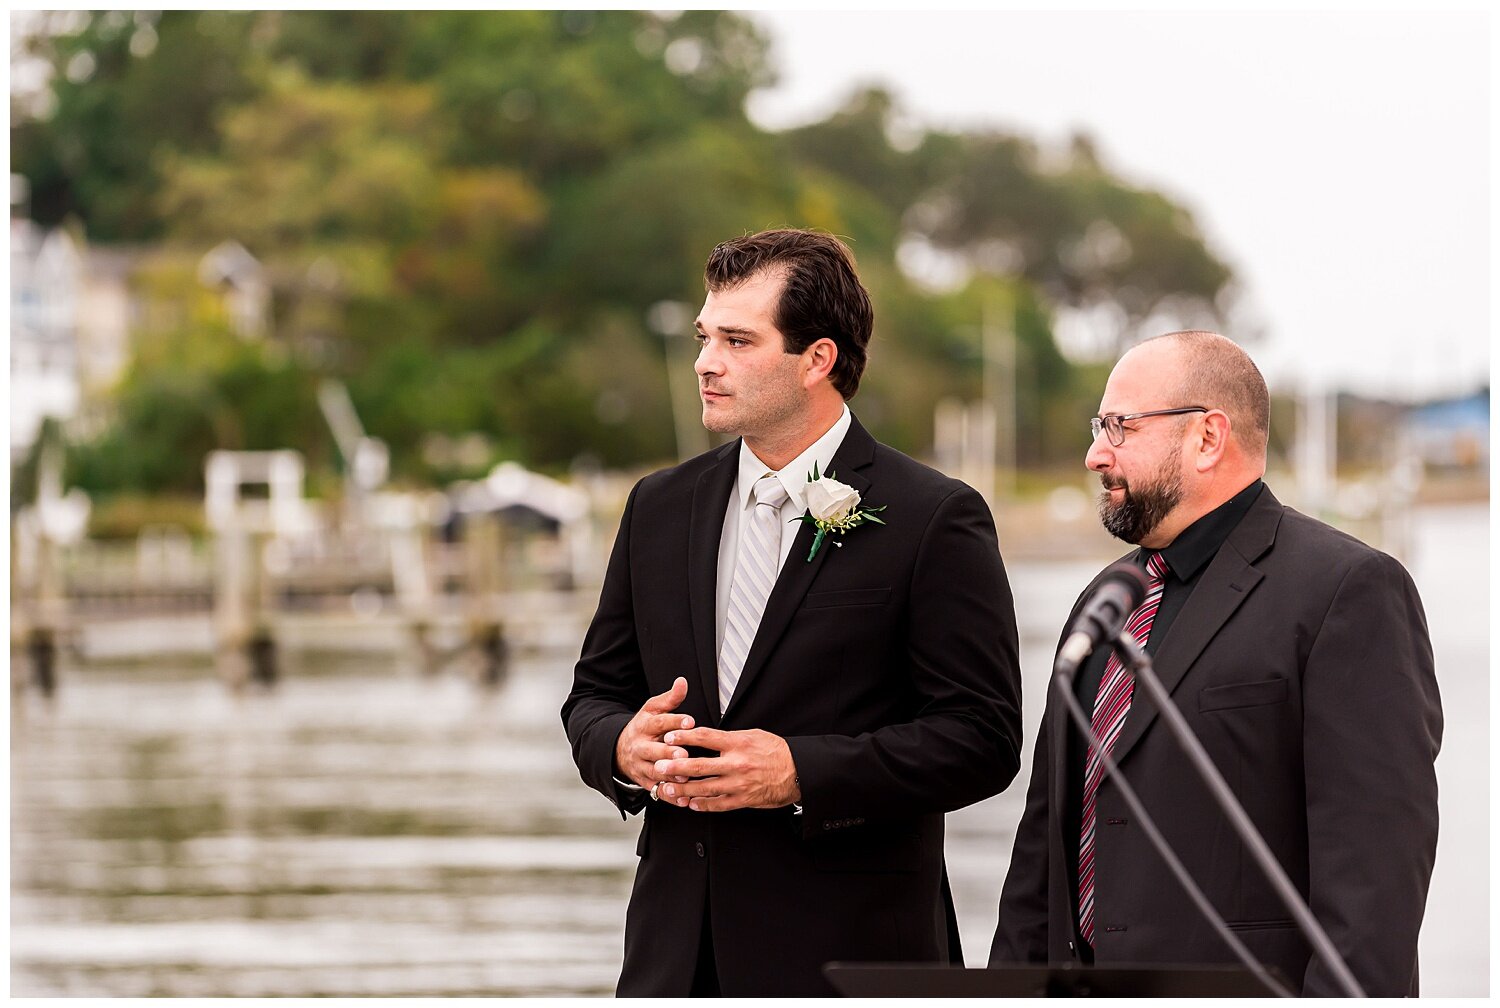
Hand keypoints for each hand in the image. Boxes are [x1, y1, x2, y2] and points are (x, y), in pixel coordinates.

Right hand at [614, 677, 694, 789]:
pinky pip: (656, 791)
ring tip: (684, 779)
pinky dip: (669, 796)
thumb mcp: (653, 710)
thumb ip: (670, 699)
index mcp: (645, 726)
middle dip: (668, 753)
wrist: (619, 750)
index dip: (675, 722)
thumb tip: (683, 681)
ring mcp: (640, 766)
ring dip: (669, 777)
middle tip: (683, 755)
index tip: (690, 721)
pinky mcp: (643, 782)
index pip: (659, 722)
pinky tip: (683, 799)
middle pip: (654, 751)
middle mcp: (641, 747)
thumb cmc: (644, 727)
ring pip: (654, 773)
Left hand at [652, 726, 800, 811]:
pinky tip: (690, 804)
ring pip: (705, 788)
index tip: (670, 736)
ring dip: (684, 790)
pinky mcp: (744, 799)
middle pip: (699, 765)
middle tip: (659, 768)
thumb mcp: (754, 735)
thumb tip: (707, 737)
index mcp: (738, 743)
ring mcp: (739, 783)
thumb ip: (730, 738)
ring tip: (668, 789)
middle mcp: (736, 763)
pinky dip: (703, 805)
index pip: (706, 737)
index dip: (685, 736)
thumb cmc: (776, 751)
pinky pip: (719, 804)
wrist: (798, 771)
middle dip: (676, 767)